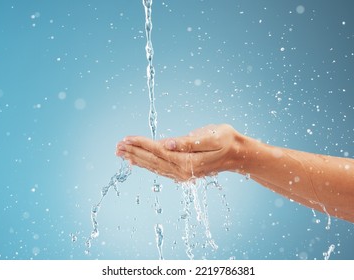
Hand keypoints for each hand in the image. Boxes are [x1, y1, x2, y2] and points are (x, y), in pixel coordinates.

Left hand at [116, 124, 244, 180]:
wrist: (237, 154)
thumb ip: (188, 142)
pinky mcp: (182, 173)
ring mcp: (182, 174)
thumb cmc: (225, 140)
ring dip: (136, 159)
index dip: (141, 144)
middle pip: (152, 160)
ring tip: (121, 153)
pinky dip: (146, 164)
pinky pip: (160, 169)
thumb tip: (167, 143)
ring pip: (154, 166)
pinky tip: (137, 161)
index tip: (126, 138)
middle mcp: (182, 171)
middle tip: (116, 146)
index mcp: (188, 161)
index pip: (158, 151)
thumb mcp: (211, 137)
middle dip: (134, 152)